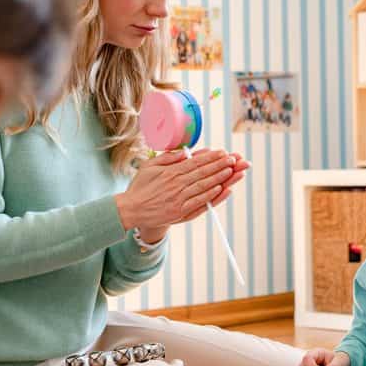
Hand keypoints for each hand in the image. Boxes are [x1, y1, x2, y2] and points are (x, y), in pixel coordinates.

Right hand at [115, 148, 245, 237]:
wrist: (131, 210)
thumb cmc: (140, 187)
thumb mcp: (149, 166)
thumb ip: (167, 158)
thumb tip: (184, 152)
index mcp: (170, 172)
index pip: (195, 162)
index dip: (211, 157)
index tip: (223, 152)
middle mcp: (176, 185)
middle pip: (203, 173)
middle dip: (220, 165)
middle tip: (233, 159)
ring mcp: (180, 199)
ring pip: (204, 187)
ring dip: (219, 178)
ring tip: (232, 171)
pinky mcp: (181, 212)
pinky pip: (199, 202)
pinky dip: (211, 195)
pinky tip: (221, 189)